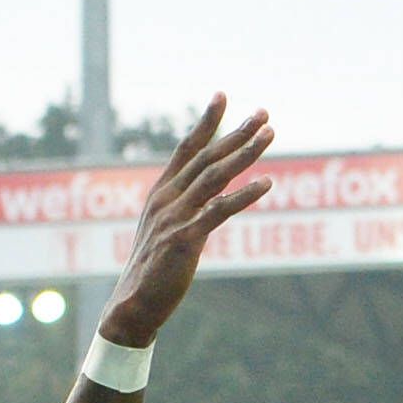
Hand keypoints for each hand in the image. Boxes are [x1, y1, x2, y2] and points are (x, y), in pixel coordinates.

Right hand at [101, 96, 275, 348]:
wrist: (132, 306)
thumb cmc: (153, 271)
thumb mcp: (166, 230)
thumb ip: (187, 208)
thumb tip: (214, 196)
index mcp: (160, 193)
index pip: (186, 148)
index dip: (206, 122)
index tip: (222, 95)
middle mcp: (166, 199)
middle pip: (207, 156)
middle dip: (236, 132)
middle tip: (264, 113)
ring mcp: (175, 217)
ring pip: (215, 176)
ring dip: (245, 153)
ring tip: (269, 135)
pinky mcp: (185, 239)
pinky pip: (219, 211)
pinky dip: (244, 195)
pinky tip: (267, 184)